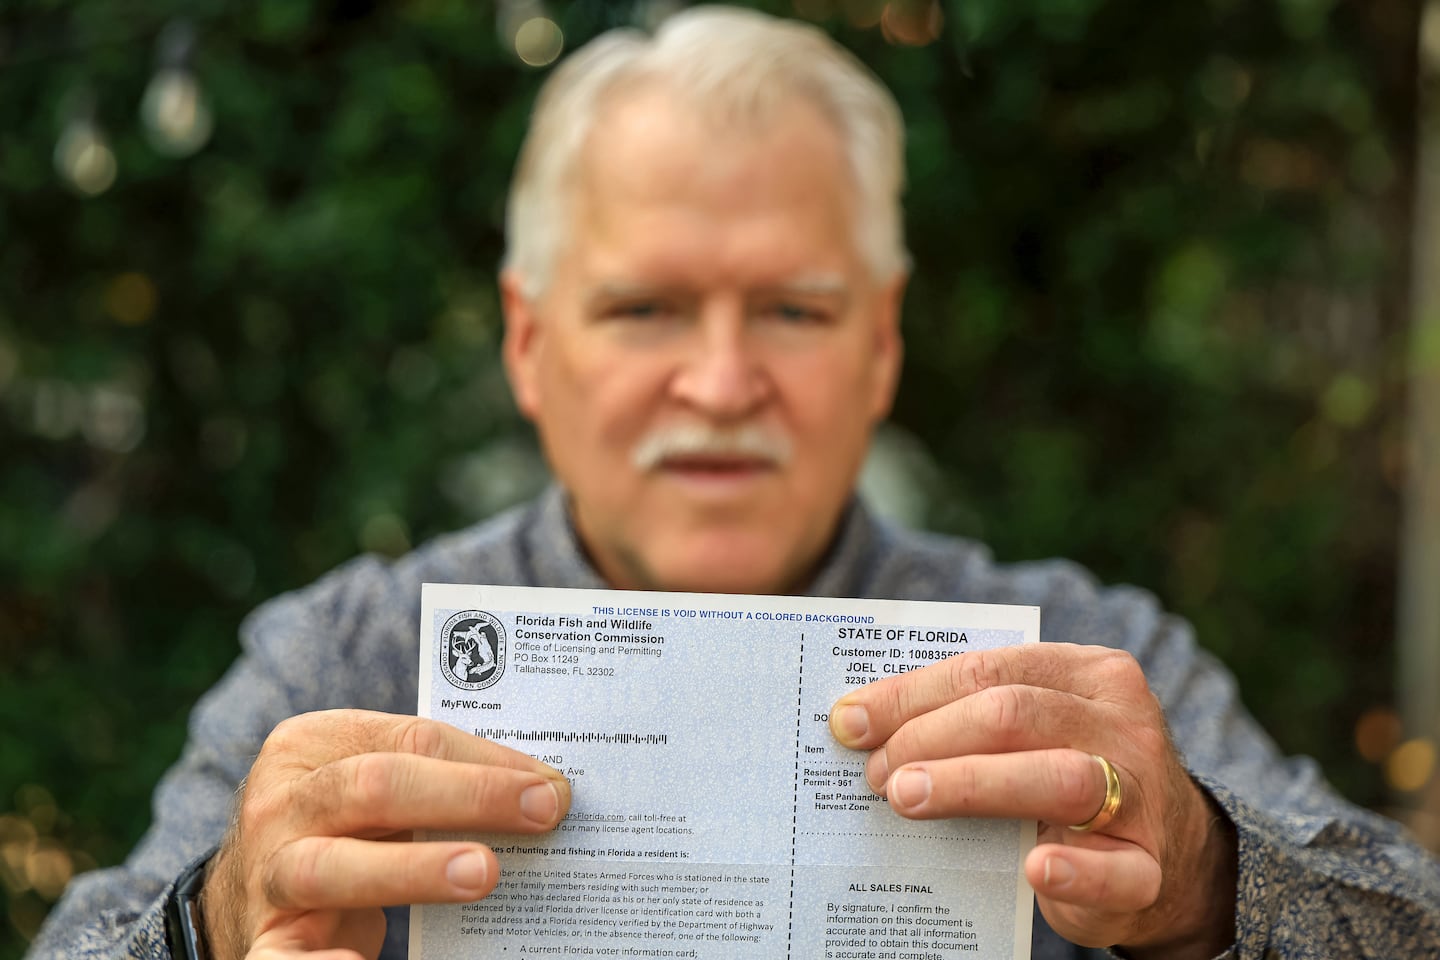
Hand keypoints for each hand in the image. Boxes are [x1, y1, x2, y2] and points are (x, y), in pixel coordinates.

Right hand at [201, 710, 570, 959]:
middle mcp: (281, 804)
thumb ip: (434, 781)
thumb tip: (542, 794)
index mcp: (311, 744)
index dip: (485, 760)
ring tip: (484, 873)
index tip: (550, 785)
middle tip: (540, 812)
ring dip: (414, 868)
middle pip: (373, 787)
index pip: (411, 738)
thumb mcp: (369, 788)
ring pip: (332, 866)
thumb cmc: (340, 829)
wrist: (243, 897)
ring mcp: (268, 874)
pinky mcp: (264, 942)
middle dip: (465, 796)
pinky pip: (287, 959)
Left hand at [828, 643, 1235, 957]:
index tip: (850, 721)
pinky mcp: (1149, 867)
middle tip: (876, 772)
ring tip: (906, 797)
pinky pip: (1116, 871)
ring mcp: (1141, 794)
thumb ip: (971, 714)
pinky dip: (1075, 871)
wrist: (1164, 853)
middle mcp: (1122, 723)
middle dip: (931, 737)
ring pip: (1059, 777)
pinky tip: (1035, 869)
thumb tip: (861, 721)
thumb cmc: (1065, 773)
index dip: (911, 693)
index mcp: (1088, 673)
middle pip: (1014, 713)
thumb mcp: (1034, 729)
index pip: (988, 668)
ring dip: (972, 784)